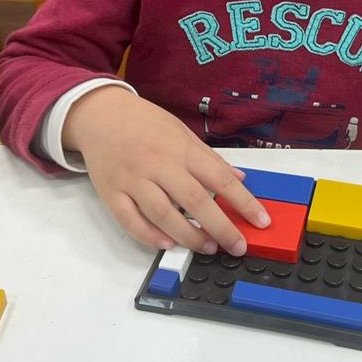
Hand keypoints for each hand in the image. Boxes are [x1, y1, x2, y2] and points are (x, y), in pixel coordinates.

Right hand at [63, 86, 269, 253]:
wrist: (100, 114)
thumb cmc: (145, 123)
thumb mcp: (182, 131)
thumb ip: (210, 158)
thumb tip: (239, 179)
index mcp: (181, 148)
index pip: (219, 177)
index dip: (243, 202)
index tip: (261, 221)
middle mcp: (159, 164)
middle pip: (195, 200)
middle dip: (221, 227)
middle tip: (237, 246)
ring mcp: (133, 180)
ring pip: (163, 214)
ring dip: (188, 236)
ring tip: (207, 247)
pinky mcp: (111, 193)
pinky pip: (130, 221)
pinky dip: (149, 236)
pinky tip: (167, 244)